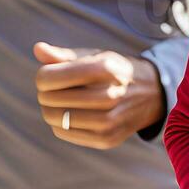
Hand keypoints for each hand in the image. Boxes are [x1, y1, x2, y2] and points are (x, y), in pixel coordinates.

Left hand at [33, 41, 165, 148]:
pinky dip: (60, 124)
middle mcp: (110, 95)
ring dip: (49, 109)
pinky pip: (64, 133)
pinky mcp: (106, 139)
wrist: (150, 95)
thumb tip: (38, 48)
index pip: (48, 77)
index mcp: (105, 68)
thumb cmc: (113, 71)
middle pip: (48, 98)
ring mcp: (109, 121)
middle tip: (54, 89)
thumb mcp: (94, 56)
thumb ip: (64, 55)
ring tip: (59, 101)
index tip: (50, 74)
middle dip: (45, 93)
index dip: (43, 76)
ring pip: (55, 118)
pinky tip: (70, 114)